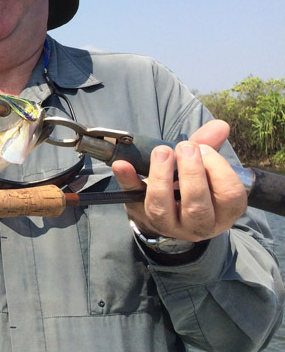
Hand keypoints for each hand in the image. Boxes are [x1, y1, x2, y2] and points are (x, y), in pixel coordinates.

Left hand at [112, 120, 246, 242]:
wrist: (165, 210)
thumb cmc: (191, 186)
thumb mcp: (204, 170)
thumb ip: (210, 146)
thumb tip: (220, 125)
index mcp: (221, 213)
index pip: (229, 196)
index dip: (218, 170)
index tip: (205, 150)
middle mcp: (197, 225)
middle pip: (197, 207)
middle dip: (191, 173)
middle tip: (185, 148)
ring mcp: (166, 224)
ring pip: (162, 208)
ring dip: (160, 176)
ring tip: (162, 152)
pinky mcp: (140, 214)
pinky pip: (131, 198)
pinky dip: (126, 179)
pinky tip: (122, 164)